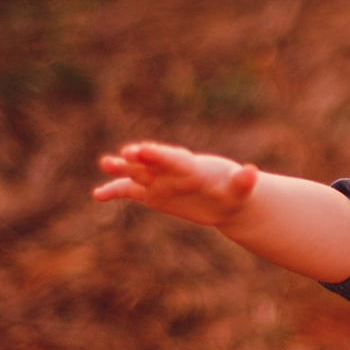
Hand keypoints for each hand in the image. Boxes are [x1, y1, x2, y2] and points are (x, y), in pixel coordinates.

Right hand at [93, 140, 258, 228]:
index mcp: (190, 166)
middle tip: (124, 154)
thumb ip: (244, 181)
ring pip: (136, 172)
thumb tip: (252, 172)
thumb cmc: (234, 192)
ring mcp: (158, 180)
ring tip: (105, 163)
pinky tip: (97, 196)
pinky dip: (114, 191)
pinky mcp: (151, 193)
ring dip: (121, 168)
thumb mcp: (241, 191)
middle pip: (151, 161)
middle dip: (138, 157)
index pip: (172, 158)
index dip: (158, 153)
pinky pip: (129, 191)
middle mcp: (170, 170)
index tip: (143, 149)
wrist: (225, 200)